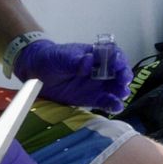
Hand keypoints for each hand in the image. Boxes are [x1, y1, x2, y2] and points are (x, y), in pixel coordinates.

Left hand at [13, 40, 132, 113]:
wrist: (38, 73)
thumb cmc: (53, 58)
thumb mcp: (63, 56)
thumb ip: (76, 60)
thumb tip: (89, 60)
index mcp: (97, 55)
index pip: (114, 55)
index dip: (119, 59)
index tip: (118, 64)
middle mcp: (102, 70)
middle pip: (120, 72)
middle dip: (124, 76)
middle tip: (123, 81)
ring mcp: (98, 85)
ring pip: (116, 88)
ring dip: (121, 91)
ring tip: (121, 94)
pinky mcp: (93, 99)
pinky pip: (106, 102)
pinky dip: (113, 105)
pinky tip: (116, 107)